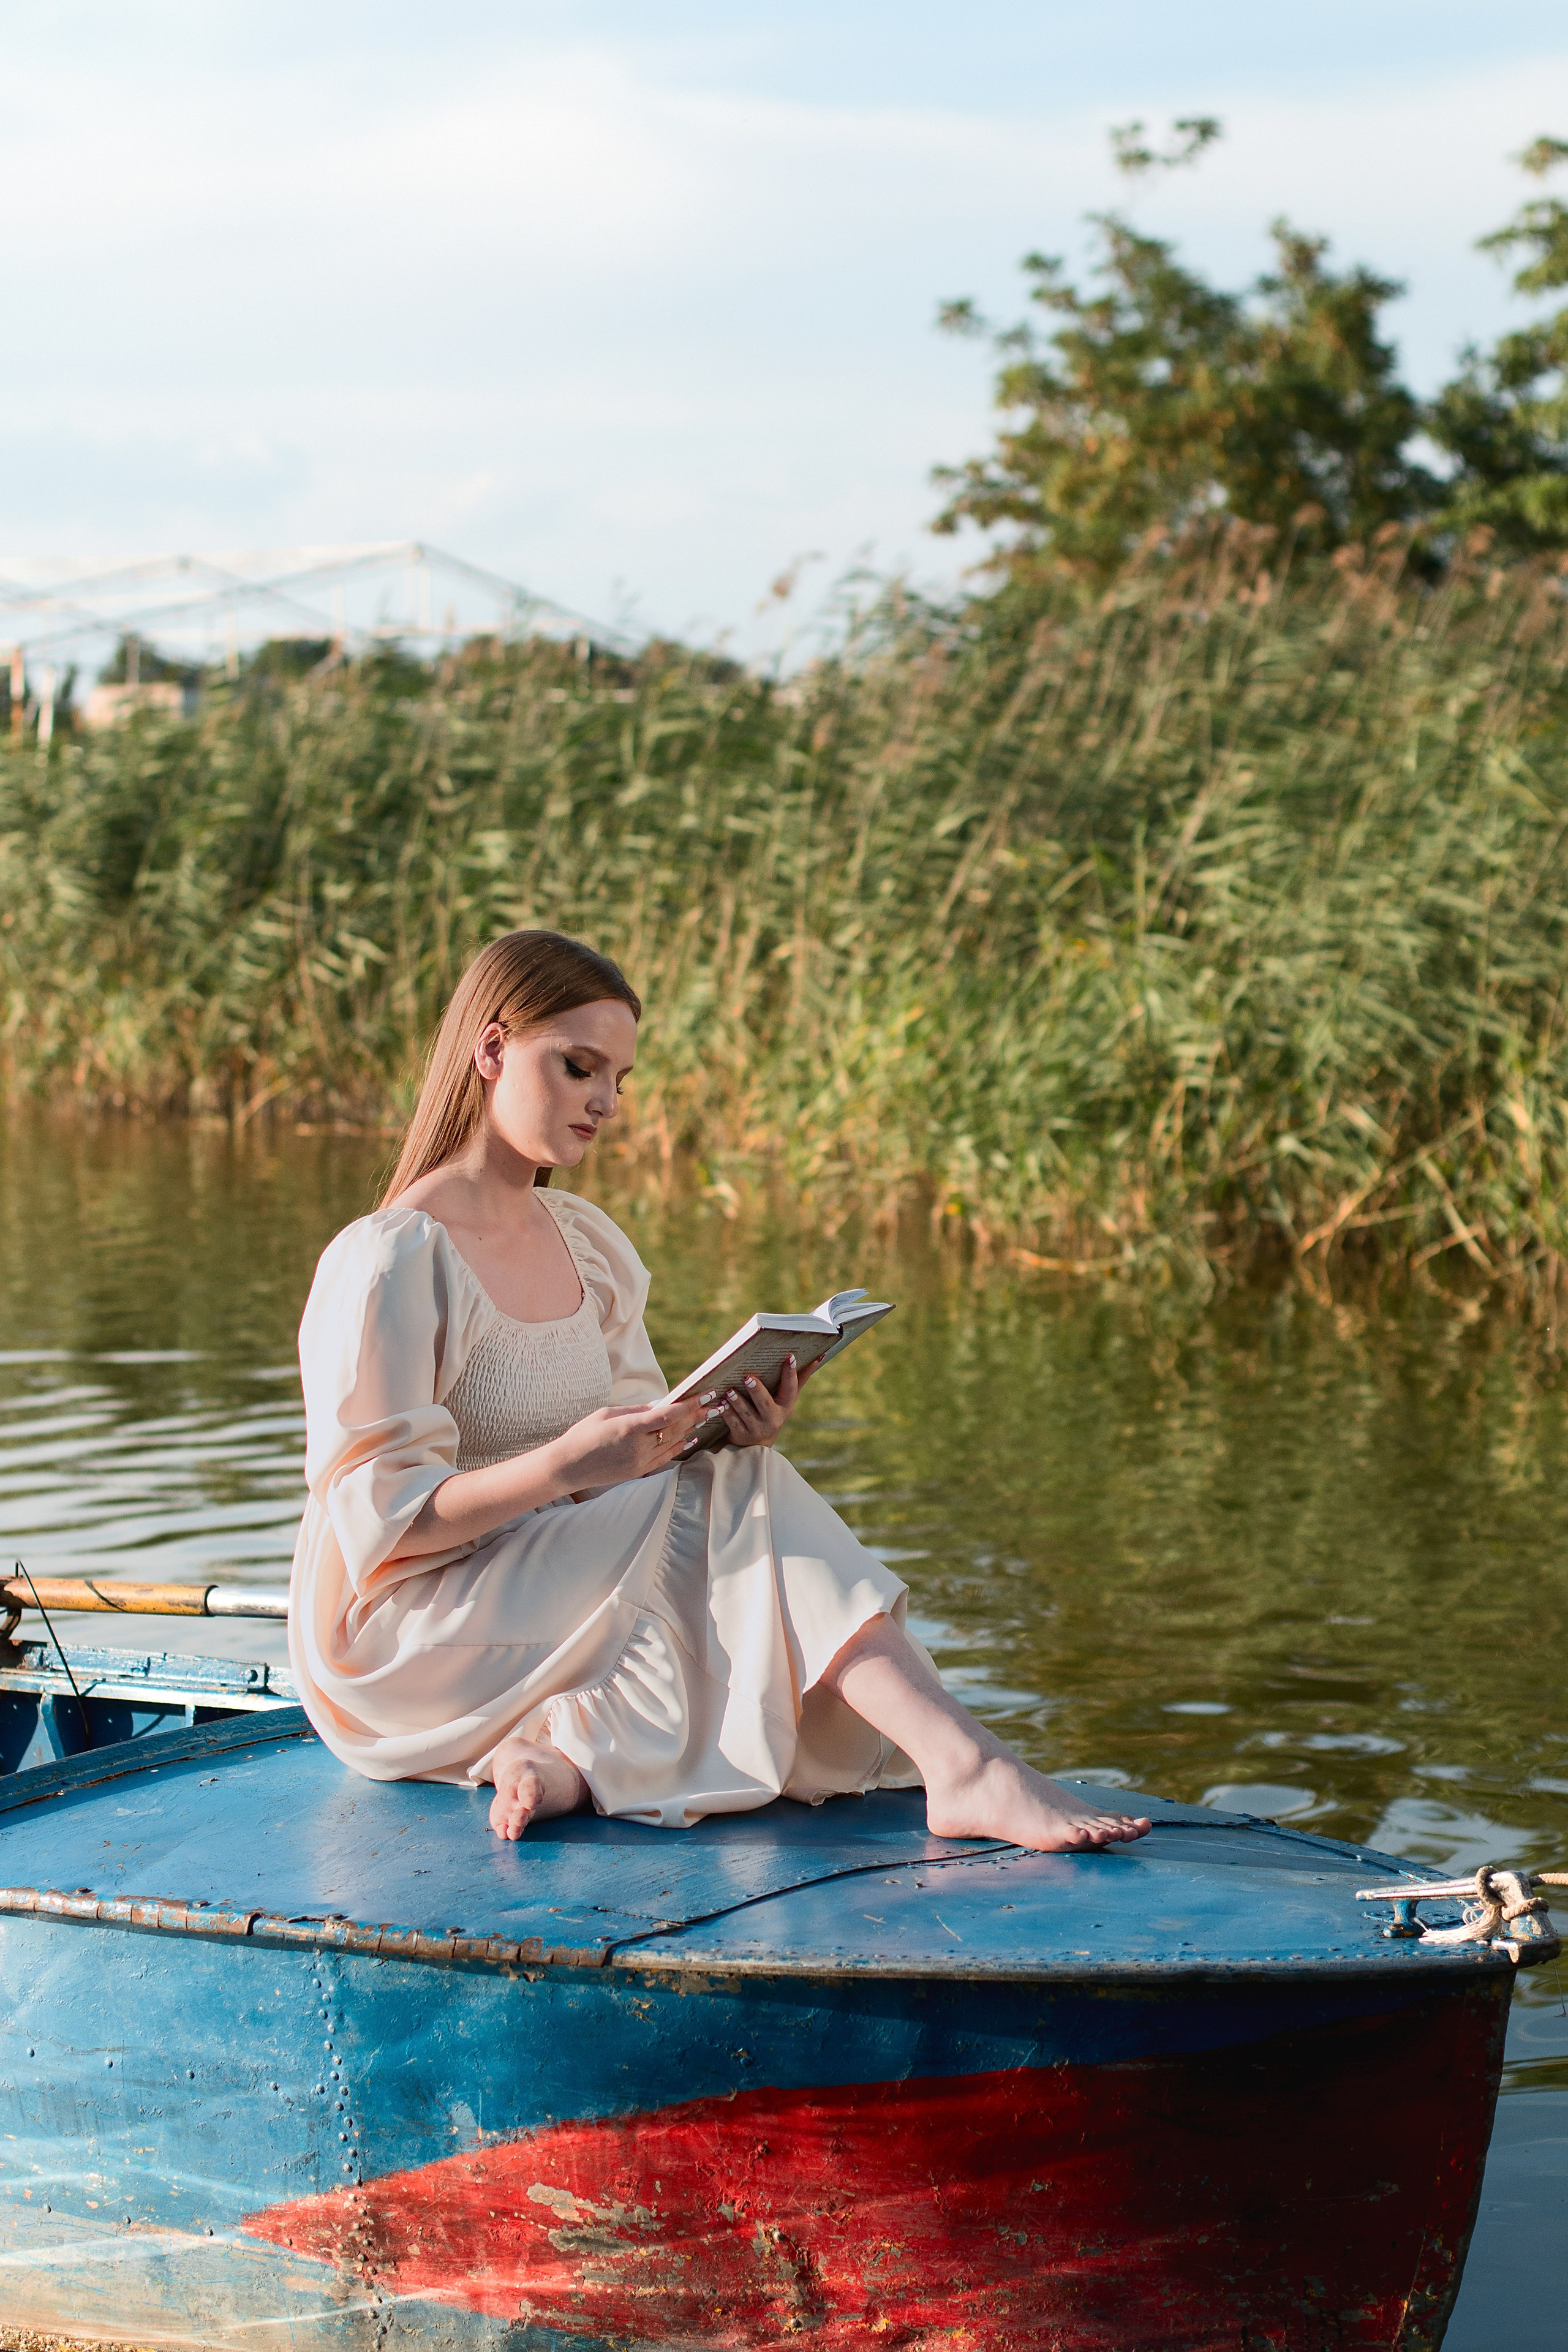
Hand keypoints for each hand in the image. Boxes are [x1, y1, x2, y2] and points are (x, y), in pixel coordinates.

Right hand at [548, 1396, 707, 1490]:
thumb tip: (659, 1405)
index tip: (705, 1395)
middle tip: (712, 1403)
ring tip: (706, 1416)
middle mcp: (639, 1447)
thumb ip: (635, 1411)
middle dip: (695, 1414)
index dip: (689, 1405)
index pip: (667, 1415)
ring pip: (672, 1442)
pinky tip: (690, 1438)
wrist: (568, 1466)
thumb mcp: (607, 1414)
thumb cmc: (584, 1435)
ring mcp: (640, 1461)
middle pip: (675, 1428)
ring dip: (691, 1428)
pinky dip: (679, 1447)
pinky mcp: (639, 1471)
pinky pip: (665, 1457)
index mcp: (630, 1428)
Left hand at [712, 1352, 811, 1449]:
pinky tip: (720, 1402)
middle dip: (756, 1390)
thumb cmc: (773, 1411)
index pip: (791, 1388)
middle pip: (765, 1403)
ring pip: (746, 1413)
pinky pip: (732, 1422)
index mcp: (786, 1406)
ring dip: (737, 1401)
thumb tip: (818, 1356)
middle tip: (747, 1377)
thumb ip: (800, 1379)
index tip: (789, 1356)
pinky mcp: (741, 1434)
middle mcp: (773, 1418)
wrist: (756, 1444)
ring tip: (729, 1390)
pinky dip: (726, 1412)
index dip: (791, 1373)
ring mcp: (757, 1428)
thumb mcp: (787, 1399)